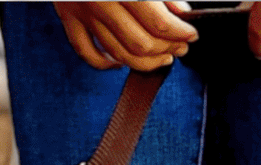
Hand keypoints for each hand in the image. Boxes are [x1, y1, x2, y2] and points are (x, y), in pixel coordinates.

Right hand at [53, 2, 198, 71]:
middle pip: (140, 43)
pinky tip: (122, 62)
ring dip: (145, 63)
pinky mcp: (68, 16)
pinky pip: (87, 53)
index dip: (180, 33)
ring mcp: (82, 12)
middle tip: (181, 48)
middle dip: (166, 50)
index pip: (159, 23)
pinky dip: (106, 64)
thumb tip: (180, 13)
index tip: (192, 34)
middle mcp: (100, 1)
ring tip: (163, 58)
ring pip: (118, 54)